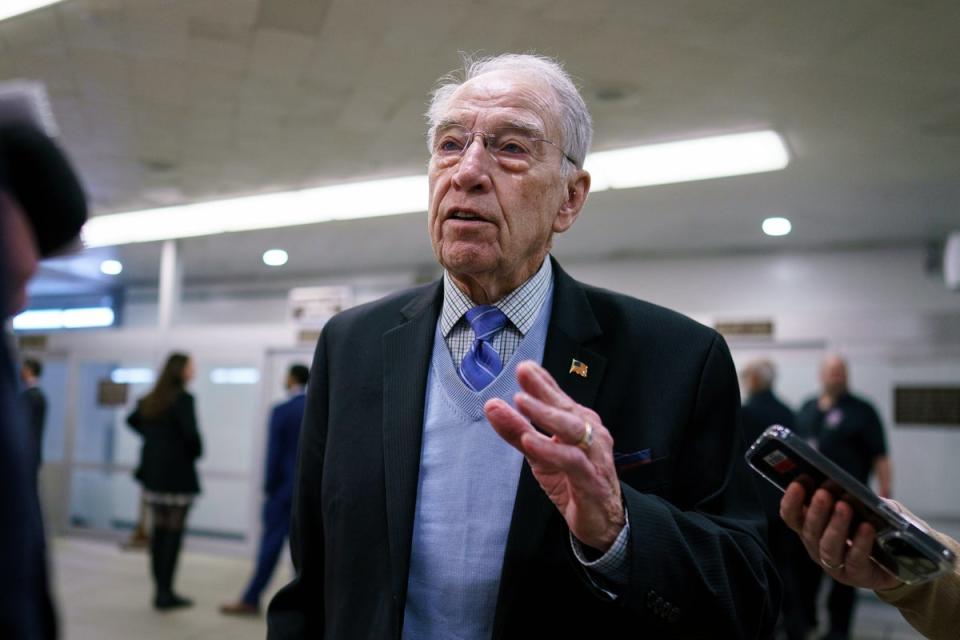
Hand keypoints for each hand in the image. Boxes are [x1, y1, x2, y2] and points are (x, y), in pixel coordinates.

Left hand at [484, 360, 623, 551]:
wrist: (603, 521)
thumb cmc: (573, 481)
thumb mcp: (539, 454)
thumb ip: (517, 430)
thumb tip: (493, 406)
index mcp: (579, 423)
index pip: (559, 397)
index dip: (542, 380)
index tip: (523, 365)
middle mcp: (590, 434)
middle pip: (565, 407)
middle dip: (543, 390)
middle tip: (523, 374)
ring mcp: (593, 456)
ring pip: (571, 429)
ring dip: (545, 414)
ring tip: (521, 402)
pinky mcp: (591, 480)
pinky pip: (571, 461)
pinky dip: (550, 450)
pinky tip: (531, 441)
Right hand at [780, 482, 900, 590]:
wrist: (898, 560)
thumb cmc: (873, 527)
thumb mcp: (862, 507)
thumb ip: (853, 497)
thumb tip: (848, 489)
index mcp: (811, 528)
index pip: (791, 516)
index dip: (791, 500)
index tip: (799, 483)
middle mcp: (817, 547)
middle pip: (809, 531)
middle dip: (816, 510)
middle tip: (823, 493)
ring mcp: (835, 565)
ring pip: (828, 546)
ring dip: (835, 525)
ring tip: (844, 506)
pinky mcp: (857, 575)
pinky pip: (855, 559)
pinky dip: (860, 542)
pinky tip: (867, 527)